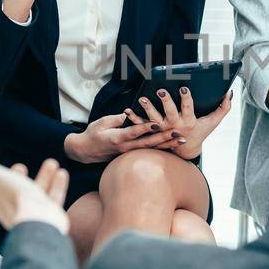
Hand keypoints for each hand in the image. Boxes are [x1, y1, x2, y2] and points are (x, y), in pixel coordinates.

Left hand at [0, 151, 69, 232]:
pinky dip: (57, 185)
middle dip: (18, 175)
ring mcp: (31, 209)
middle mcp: (14, 204)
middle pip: (15, 188)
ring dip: (43, 176)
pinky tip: (60, 175)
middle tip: (20, 166)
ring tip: (50, 164)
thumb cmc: (15, 201)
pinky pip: (53, 196)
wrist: (38, 220)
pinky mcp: (48, 212)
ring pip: (36, 190)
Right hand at [62, 112, 180, 163]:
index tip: (158, 124)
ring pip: (151, 149)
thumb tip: (129, 114)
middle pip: (148, 143)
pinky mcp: (131, 155)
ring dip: (168, 145)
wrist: (85, 151)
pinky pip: (148, 152)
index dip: (146, 128)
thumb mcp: (101, 122)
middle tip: (179, 133)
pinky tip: (173, 147)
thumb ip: (116, 119)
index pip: (134, 132)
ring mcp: (129, 153)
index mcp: (116, 138)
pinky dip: (161, 149)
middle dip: (165, 138)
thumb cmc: (93, 134)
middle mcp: (125, 147)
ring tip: (182, 141)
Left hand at [126, 88, 234, 159]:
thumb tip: (229, 92)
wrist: (185, 151)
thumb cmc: (200, 131)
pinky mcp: (152, 133)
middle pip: (170, 113)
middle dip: (166, 101)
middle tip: (161, 91)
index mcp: (189, 122)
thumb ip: (223, 107)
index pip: (188, 108)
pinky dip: (133, 118)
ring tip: (142, 98)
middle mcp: (175, 126)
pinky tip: (127, 109)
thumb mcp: (213, 121)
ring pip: (153, 119)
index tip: (184, 88)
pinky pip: (141, 125)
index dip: (186, 98)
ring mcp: (162, 130)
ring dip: (147, 109)